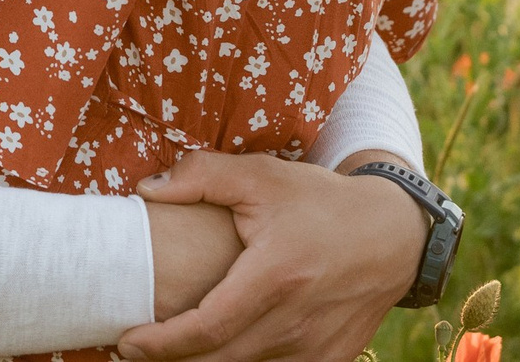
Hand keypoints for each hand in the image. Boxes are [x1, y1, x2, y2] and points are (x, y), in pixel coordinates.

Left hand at [117, 151, 424, 361]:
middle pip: (219, 361)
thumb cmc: (319, 201)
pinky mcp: (330, 360)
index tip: (127, 341)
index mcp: (275, 276)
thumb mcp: (261, 176)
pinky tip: (217, 353)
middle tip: (133, 350)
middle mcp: (296, 321)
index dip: (162, 343)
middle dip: (171, 361)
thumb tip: (146, 190)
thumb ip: (201, 176)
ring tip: (170, 352)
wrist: (392, 235)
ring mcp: (316, 348)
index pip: (207, 327)